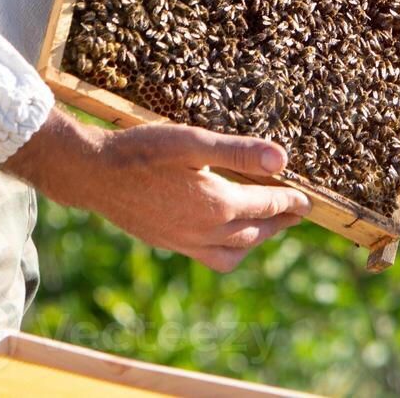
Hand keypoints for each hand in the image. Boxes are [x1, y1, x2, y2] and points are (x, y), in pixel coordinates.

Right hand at [5, 110, 309, 271]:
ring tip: (266, 224)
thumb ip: (239, 152)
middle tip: (295, 212)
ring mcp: (185, 241)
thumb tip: (282, 160)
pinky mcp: (169, 243)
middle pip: (255, 231)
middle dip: (278, 222)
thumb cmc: (142, 151)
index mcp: (217, 205)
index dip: (290, 200)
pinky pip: (211, 257)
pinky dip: (230, 248)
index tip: (307, 199)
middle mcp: (205, 231)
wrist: (92, 174)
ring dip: (256, 238)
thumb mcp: (193, 142)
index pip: (266, 205)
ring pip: (234, 251)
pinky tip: (225, 233)